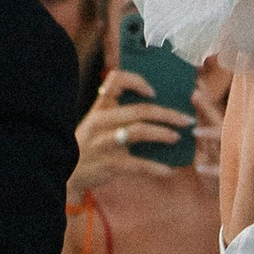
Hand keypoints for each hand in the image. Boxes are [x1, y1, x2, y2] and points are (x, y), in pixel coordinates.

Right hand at [72, 70, 194, 190]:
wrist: (67, 173)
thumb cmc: (87, 145)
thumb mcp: (96, 123)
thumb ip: (116, 113)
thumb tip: (155, 107)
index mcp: (100, 107)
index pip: (115, 81)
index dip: (136, 81)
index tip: (153, 91)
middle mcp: (102, 121)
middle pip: (139, 110)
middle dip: (167, 113)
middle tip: (185, 119)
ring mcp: (105, 142)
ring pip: (140, 132)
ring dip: (163, 133)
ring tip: (178, 137)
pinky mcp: (110, 163)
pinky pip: (138, 164)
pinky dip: (156, 168)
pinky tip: (170, 171)